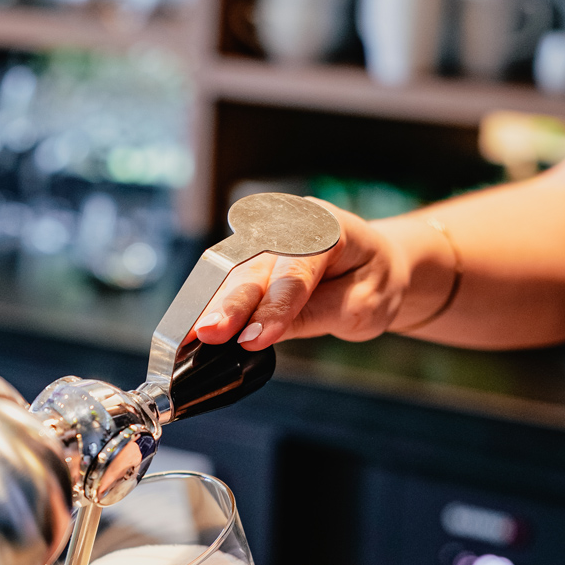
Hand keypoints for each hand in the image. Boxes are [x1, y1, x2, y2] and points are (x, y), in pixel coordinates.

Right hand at [192, 202, 411, 349]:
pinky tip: (193, 326)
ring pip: (233, 273)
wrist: (373, 265)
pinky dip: (210, 304)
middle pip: (255, 269)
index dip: (273, 308)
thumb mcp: (361, 306)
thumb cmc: (370, 281)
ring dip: (212, 306)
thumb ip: (315, 314)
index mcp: (328, 229)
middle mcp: (290, 226)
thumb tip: (263, 333)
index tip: (252, 339)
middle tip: (208, 333)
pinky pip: (227, 278)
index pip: (296, 274)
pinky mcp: (251, 257)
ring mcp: (267, 238)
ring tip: (192, 335)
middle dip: (230, 304)